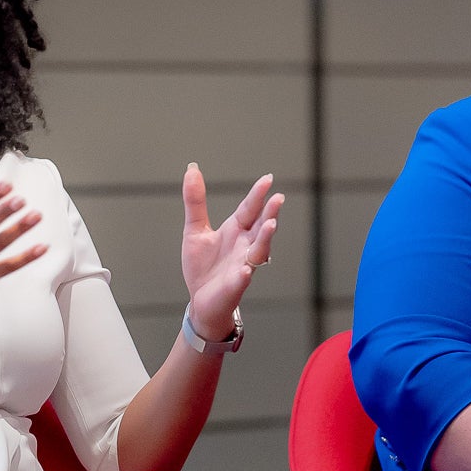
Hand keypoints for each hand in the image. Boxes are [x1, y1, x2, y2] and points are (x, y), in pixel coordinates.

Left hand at [179, 164, 283, 340]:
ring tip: (269, 225)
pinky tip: (244, 270)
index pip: (249, 209)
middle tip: (278, 198)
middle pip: (260, 227)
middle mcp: (244, 246)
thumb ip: (195, 202)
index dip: (258, 195)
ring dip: (265, 238)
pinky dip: (243, 275)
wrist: (200, 301)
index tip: (267, 179)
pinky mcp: (233, 286)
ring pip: (258, 251)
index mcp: (235, 231)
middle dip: (270, 213)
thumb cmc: (203, 266)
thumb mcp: (195, 230)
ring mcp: (242, 266)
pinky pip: (240, 280)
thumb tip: (192, 169)